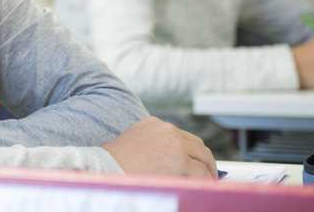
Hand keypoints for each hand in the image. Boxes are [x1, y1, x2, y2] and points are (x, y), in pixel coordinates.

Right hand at [102, 117, 216, 178]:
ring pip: (203, 158)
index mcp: (154, 124)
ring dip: (207, 172)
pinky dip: (205, 182)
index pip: (183, 136)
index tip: (196, 163)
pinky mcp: (181, 161)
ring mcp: (175, 145)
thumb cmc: (114, 164)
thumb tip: (175, 162)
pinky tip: (203, 188)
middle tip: (208, 176)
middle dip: (204, 162)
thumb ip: (155, 146)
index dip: (192, 152)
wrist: (106, 170)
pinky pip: (201, 174)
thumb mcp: (135, 145)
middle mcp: (167, 130)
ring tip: (207, 183)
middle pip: (197, 145)